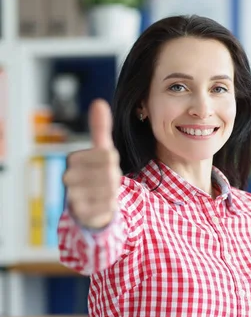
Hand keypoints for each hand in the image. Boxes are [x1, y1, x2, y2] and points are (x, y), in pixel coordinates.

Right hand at [62, 99, 121, 228]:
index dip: (114, 162)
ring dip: (114, 192)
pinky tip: (106, 204)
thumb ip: (100, 128)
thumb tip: (99, 103)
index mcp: (74, 159)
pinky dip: (111, 206)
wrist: (90, 206)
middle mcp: (69, 177)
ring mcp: (73, 196)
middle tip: (108, 181)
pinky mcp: (81, 214)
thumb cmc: (97, 174)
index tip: (107, 166)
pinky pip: (108, 207)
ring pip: (110, 190)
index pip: (108, 155)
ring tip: (106, 192)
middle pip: (110, 173)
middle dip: (115, 178)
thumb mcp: (101, 150)